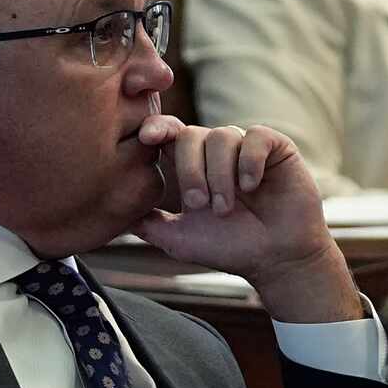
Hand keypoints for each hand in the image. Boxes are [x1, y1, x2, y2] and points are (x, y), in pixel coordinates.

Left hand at [130, 116, 361, 322]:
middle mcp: (217, 152)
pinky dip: (248, 161)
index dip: (157, 128)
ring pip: (222, 136)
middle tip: (199, 204)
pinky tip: (251, 186)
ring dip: (220, 175)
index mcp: (193, 165)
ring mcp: (246, 147)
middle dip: (190, 170)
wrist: (276, 259)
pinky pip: (255, 136)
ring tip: (226, 207)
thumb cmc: (230, 248)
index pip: (170, 134)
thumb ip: (148, 224)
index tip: (147, 137)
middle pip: (192, 134)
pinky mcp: (276, 147)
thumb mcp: (178, 238)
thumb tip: (111, 215)